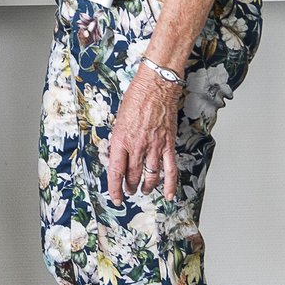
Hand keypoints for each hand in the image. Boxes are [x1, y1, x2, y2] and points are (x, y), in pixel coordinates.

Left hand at [105, 63, 182, 205]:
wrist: (155, 87)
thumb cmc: (135, 99)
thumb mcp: (118, 120)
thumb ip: (119, 140)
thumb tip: (118, 154)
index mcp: (121, 140)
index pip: (116, 171)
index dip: (114, 188)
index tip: (115, 198)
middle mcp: (137, 147)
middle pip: (133, 176)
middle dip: (129, 187)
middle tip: (128, 192)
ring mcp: (154, 147)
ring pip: (150, 176)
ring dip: (146, 187)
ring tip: (142, 191)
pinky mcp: (168, 145)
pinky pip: (170, 170)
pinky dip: (170, 185)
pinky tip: (169, 194)